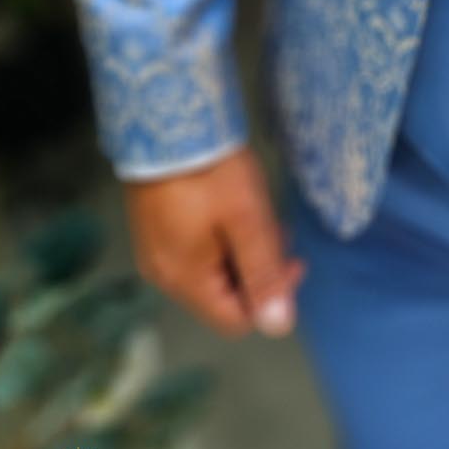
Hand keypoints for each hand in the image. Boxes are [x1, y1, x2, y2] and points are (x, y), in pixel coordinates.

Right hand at [122, 147, 304, 339]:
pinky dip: (221, 239)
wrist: (164, 122)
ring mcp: (156, 251)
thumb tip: (279, 327)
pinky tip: (233, 208)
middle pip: (222, 297)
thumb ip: (263, 273)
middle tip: (277, 229)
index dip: (271, 298)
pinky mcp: (155, 228)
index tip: (292, 258)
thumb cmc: (209, 170)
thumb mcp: (247, 219)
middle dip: (257, 271)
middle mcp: (164, 275)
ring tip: (259, 214)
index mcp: (184, 280)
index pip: (235, 320)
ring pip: (211, 272)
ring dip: (241, 252)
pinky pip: (195, 251)